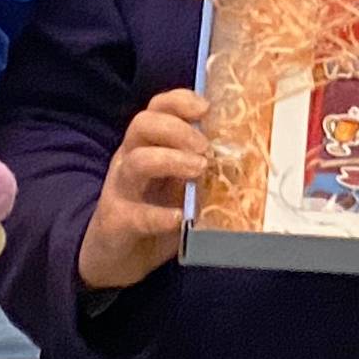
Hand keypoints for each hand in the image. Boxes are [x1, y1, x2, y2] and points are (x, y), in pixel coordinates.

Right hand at [79, 88, 210, 292]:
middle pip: (142, 125)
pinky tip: (178, 217)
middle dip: (177, 129)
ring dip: (170, 160)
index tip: (205, 108)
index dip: (179, 101)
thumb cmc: (153, 214)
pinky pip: (136, 214)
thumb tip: (244, 158)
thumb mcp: (179, 185)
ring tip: (199, 170)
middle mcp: (129, 160)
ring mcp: (121, 190)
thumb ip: (200, 169)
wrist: (114, 258)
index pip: (157, 108)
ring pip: (137, 161)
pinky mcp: (117, 222)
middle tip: (205, 148)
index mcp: (146, 145)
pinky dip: (158, 215)